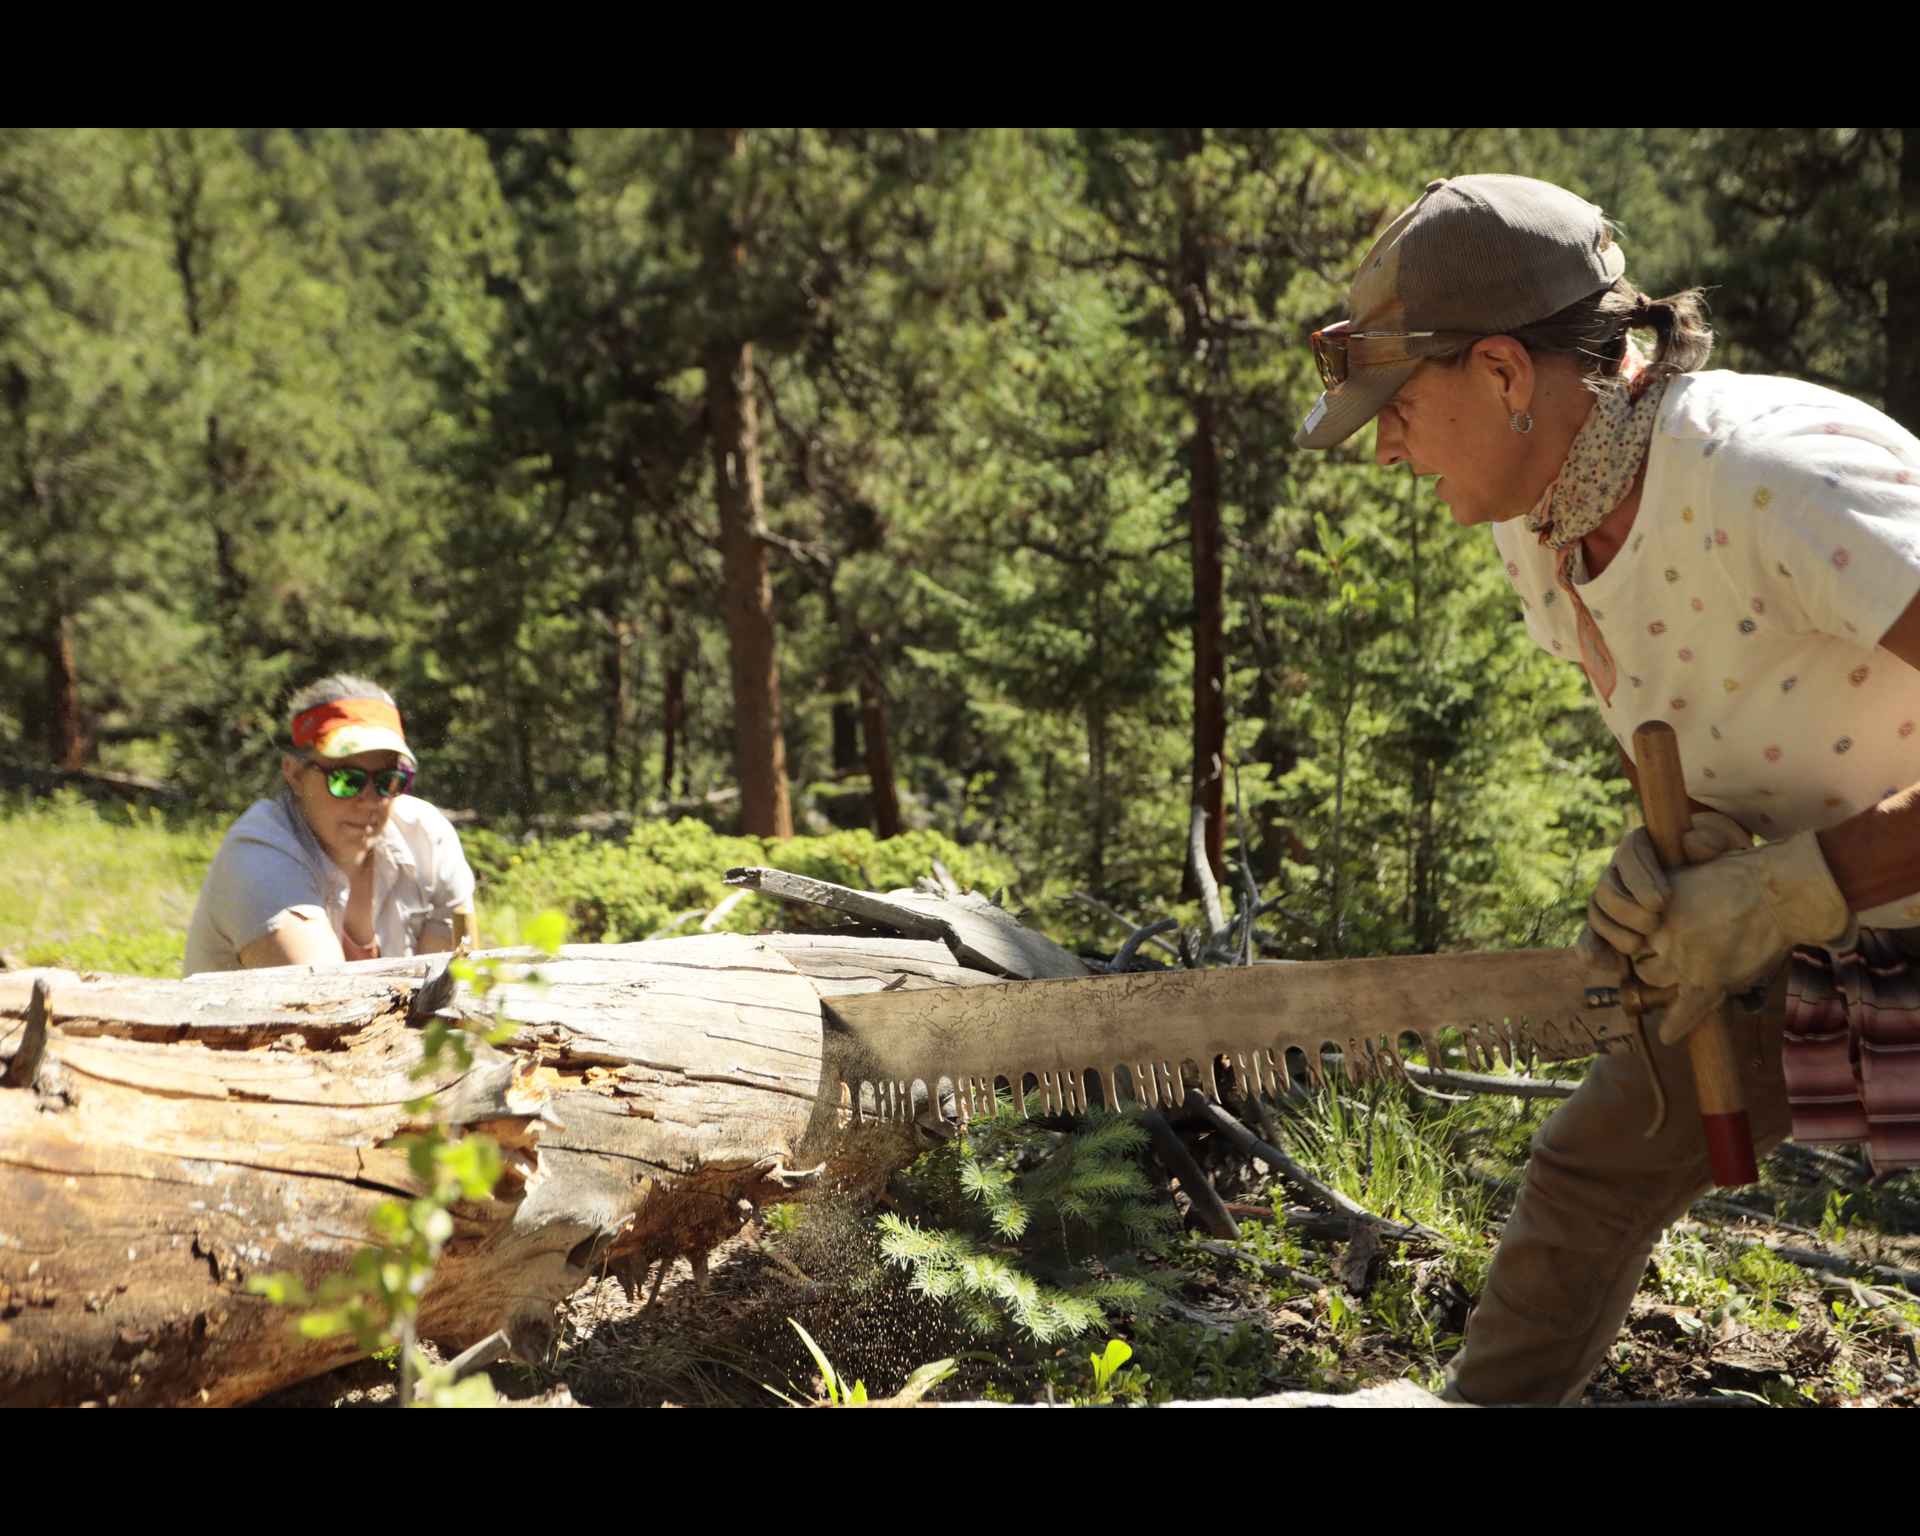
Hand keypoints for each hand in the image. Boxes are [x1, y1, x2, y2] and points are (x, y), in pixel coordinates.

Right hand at [1577, 812, 1754, 963]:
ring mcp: (1614, 899)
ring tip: (1636, 947)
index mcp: (1642, 845)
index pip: (1630, 854)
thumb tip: (1691, 841)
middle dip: (1626, 909)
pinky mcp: (1613, 925)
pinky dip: (1593, 948)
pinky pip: (1594, 935)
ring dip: (1612, 932)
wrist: (1726, 889)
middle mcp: (1620, 871)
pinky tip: (1602, 962)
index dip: (1640, 879)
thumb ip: (1712, 840)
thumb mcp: (1724, 845)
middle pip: (1607, 886)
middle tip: (1652, 925)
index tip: (1662, 902)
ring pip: (1598, 912)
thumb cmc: (1722, 864)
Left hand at [1636, 829, 1852, 1043]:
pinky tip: (1667, 1036)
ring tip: (1677, 983)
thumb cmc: (1743, 877)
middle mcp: (1662, 935)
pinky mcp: (1709, 980)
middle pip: (1641, 961)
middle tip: (1670, 962)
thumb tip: (1664, 888)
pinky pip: (1685, 1011)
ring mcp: (1684, 960)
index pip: (1633, 936)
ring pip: (1656, 982)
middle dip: (1651, 962)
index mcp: (1656, 910)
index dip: (1645, 940)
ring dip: (1665, 983)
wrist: (1778, 893)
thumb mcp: (1693, 874)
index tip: (1653, 943)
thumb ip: (1673, 890)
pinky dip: (1676, 1025)